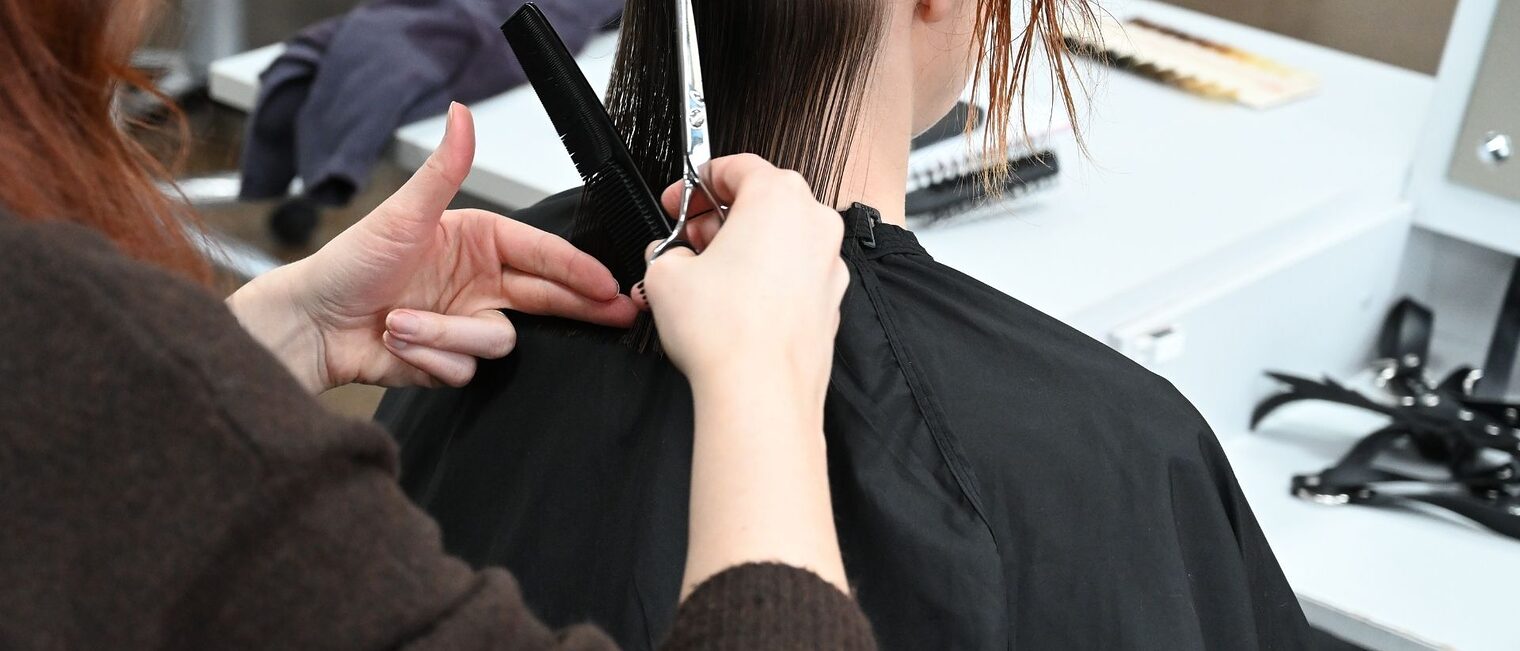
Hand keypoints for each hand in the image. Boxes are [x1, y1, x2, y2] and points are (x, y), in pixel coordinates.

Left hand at [228, 104, 636, 391]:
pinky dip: (430, 358)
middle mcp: (478, 283)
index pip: (542, 255)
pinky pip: (466, 369)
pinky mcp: (450, 361)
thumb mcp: (404, 213)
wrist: (310, 326)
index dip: (578, 269)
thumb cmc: (348, 264)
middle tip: (616, 313)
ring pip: (497, 340)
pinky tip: (398, 344)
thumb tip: (462, 115)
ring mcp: (465, 324)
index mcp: (477, 243)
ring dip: (446, 335)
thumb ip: (444, 168)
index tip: (607, 283)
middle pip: (547, 298)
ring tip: (400, 322)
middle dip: (580, 306)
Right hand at [633, 155, 854, 597]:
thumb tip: (670, 257)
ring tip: (705, 277)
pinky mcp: (831, 302)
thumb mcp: (665, 273)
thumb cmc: (726, 330)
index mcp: (779, 197)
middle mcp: (814, 224)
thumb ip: (665, 250)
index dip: (696, 183)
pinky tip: (734, 305)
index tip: (677, 202)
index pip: (736, 166)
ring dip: (743, 248)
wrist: (761, 391)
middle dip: (720, 217)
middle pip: (763, 201)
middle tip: (686, 240)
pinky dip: (766, 279)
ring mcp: (829, 265)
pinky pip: (793, 275)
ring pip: (781, 239)